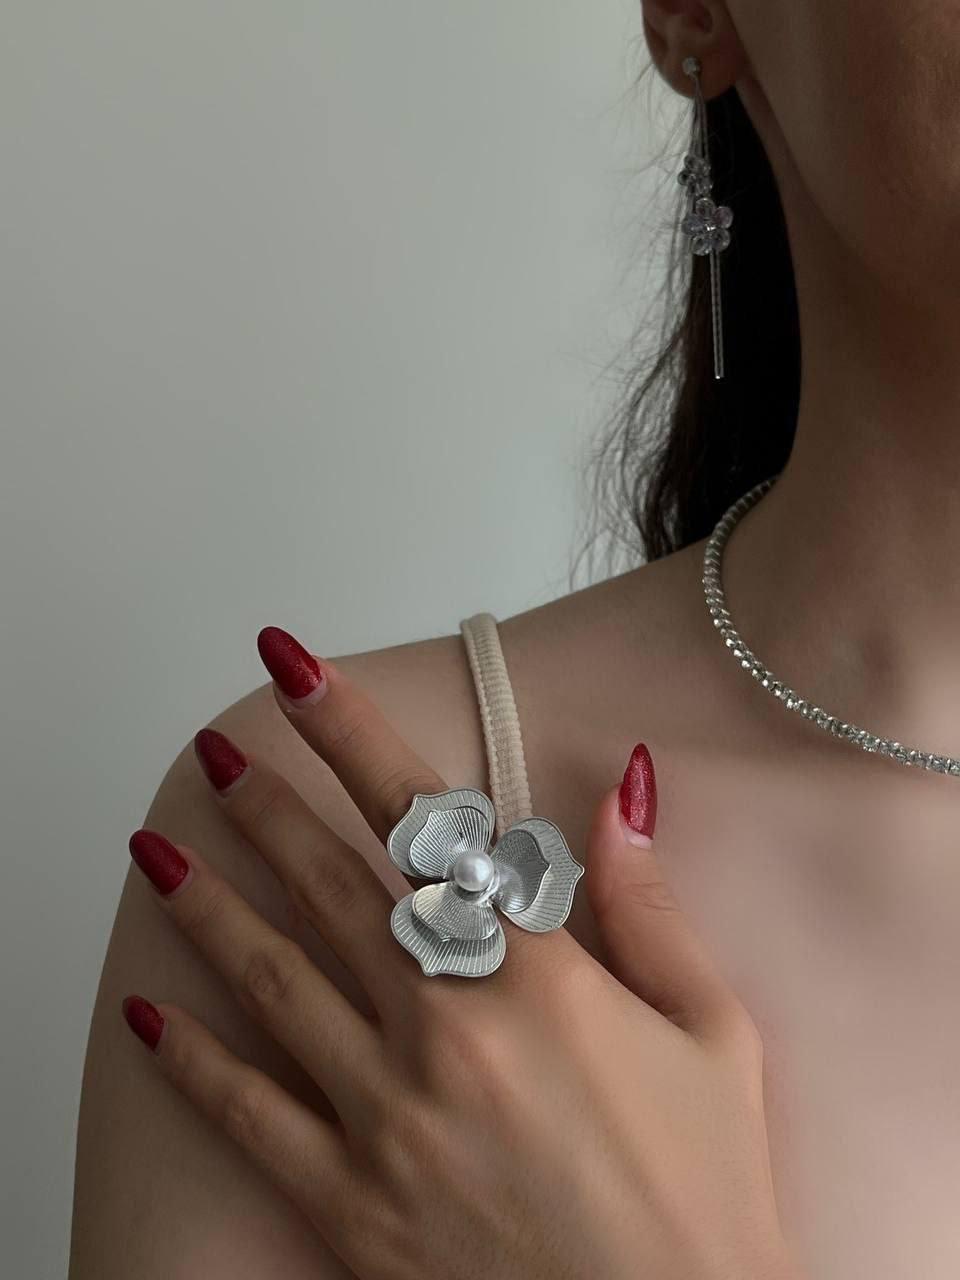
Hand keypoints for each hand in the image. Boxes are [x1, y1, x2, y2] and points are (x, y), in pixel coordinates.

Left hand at [122, 625, 799, 1279]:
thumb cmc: (705, 1192)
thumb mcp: (713, 1030)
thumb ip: (648, 901)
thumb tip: (622, 785)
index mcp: (537, 975)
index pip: (423, 819)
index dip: (350, 733)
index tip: (296, 672)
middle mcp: (447, 1029)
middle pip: (331, 883)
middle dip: (264, 805)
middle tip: (215, 751)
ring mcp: (388, 1116)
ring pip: (272, 979)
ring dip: (207, 906)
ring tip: (156, 849)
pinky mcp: (350, 1203)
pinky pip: (249, 1116)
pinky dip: (191, 1062)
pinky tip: (149, 1014)